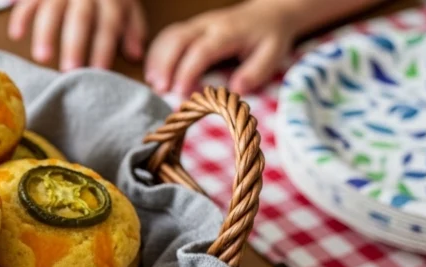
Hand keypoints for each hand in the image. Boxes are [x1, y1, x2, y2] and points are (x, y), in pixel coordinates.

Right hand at [8, 0, 147, 70]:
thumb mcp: (126, 4)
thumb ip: (132, 28)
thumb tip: (136, 56)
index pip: (108, 23)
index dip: (104, 47)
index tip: (98, 71)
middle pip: (80, 17)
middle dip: (75, 43)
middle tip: (70, 70)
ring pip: (52, 8)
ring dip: (46, 33)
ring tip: (41, 58)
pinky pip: (28, 1)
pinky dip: (21, 16)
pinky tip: (16, 35)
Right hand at [145, 0, 295, 94]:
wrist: (268, 14)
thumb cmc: (269, 37)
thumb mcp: (273, 54)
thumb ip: (256, 72)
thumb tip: (236, 89)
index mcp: (227, 32)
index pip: (201, 50)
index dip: (187, 72)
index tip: (180, 94)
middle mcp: (207, 25)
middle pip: (178, 39)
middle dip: (165, 65)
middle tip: (160, 90)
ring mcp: (196, 24)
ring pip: (169, 36)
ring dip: (157, 60)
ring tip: (153, 84)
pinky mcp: (190, 28)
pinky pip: (167, 36)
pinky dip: (156, 54)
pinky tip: (153, 73)